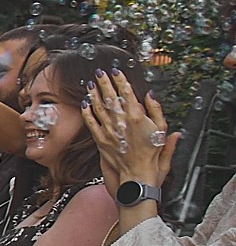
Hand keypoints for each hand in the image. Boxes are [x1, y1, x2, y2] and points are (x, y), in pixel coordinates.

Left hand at [88, 68, 176, 191]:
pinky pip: (92, 123)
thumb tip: (150, 95)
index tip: (115, 70)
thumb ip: (156, 110)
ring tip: (90, 84)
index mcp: (137, 117)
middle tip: (99, 72)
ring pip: (99, 108)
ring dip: (94, 95)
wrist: (137, 174)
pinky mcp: (100, 140)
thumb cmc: (152, 153)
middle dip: (105, 83)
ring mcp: (109, 131)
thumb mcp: (161, 130)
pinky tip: (84, 104)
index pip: (126, 93)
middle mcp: (121, 122)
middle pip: (110, 97)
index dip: (120, 80)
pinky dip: (87, 112)